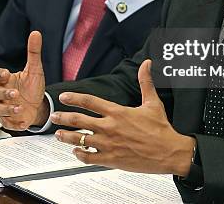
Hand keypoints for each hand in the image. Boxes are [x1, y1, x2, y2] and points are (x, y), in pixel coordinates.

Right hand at [0, 31, 47, 129]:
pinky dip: (13, 124)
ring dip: (8, 109)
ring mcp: (5, 107)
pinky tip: (22, 123)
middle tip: (16, 94)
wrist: (39, 105)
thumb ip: (33, 52)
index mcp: (7, 80)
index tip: (6, 74)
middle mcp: (3, 94)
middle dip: (4, 94)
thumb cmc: (33, 86)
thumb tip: (36, 33)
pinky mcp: (9, 120)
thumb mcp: (36, 69)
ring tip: (21, 108)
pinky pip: (6, 123)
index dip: (0, 75)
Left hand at [52, 59, 194, 175]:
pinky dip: (79, 154)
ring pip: (80, 139)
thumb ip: (145, 82)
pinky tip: (76, 152)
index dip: (74, 97)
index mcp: (117, 112)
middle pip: (79, 120)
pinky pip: (88, 157)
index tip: (63, 97)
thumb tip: (147, 64)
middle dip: (63, 117)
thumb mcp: (152, 102)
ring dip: (66, 136)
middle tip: (54, 116)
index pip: (89, 101)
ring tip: (58, 135)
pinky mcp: (111, 159)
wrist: (169, 153)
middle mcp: (110, 127)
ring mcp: (109, 144)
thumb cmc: (161, 129)